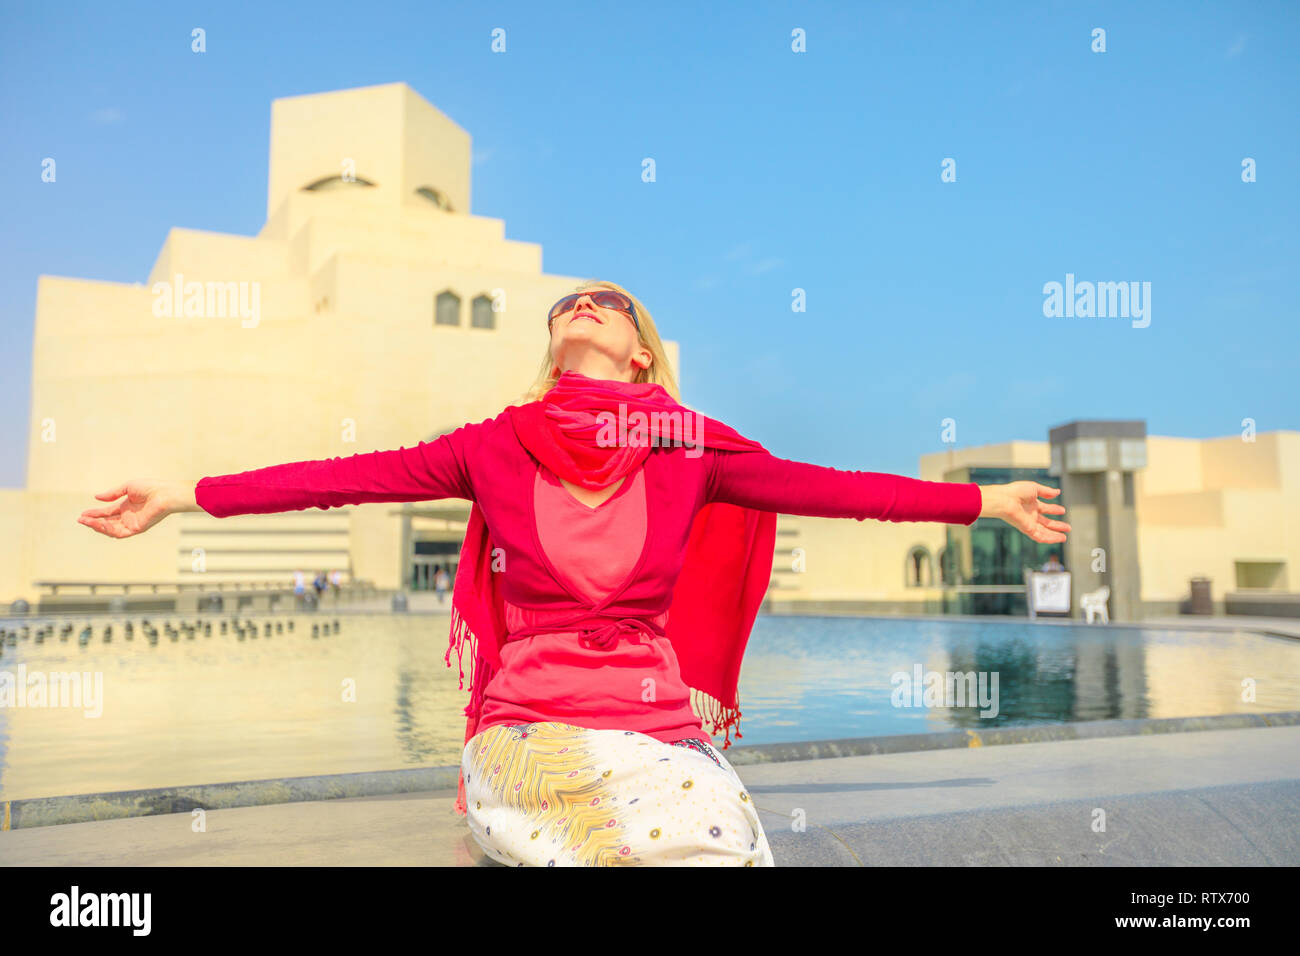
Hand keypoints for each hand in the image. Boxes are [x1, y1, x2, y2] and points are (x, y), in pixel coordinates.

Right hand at [77, 480, 196, 538]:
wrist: (165, 493)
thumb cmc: (151, 488)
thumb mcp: (127, 488)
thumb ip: (112, 494)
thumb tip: (96, 497)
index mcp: (127, 507)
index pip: (107, 512)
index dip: (95, 513)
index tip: (82, 514)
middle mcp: (128, 517)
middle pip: (107, 522)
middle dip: (93, 521)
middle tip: (81, 519)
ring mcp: (132, 524)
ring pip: (111, 529)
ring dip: (98, 526)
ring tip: (86, 522)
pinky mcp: (137, 528)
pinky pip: (119, 532)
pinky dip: (108, 529)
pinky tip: (99, 524)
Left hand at [978, 481, 1069, 543]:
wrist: (1004, 500)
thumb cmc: (1015, 491)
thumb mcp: (1034, 488)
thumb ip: (1046, 491)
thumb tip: (1057, 492)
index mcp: (1031, 504)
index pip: (1045, 508)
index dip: (1054, 509)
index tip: (1062, 510)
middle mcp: (1030, 514)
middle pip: (1046, 522)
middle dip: (1057, 525)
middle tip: (1068, 527)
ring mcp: (1029, 523)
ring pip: (1044, 531)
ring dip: (1055, 534)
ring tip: (1065, 537)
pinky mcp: (1027, 529)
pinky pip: (1039, 536)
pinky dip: (1049, 538)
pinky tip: (1058, 539)